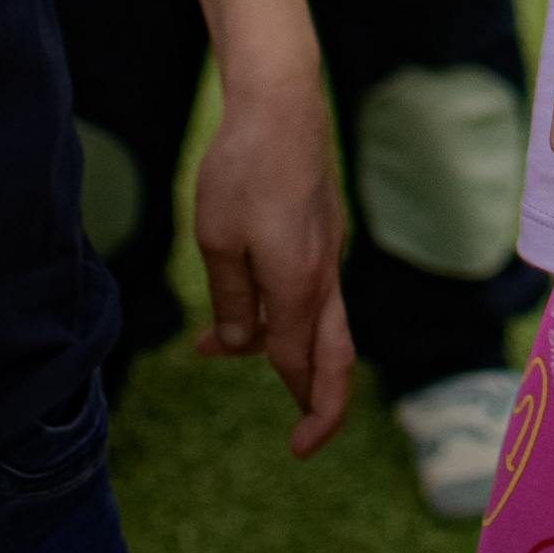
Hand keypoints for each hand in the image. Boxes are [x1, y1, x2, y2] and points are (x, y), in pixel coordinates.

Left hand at [191, 63, 354, 455]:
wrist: (281, 103)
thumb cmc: (243, 170)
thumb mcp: (217, 242)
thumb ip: (233, 303)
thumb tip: (242, 345)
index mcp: (299, 285)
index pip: (301, 363)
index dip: (302, 409)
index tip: (295, 449)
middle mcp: (323, 275)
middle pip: (335, 356)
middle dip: (324, 404)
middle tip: (304, 441)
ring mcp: (326, 252)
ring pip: (321, 322)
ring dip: (284, 350)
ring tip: (220, 348)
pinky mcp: (320, 232)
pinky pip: (308, 290)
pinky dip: (280, 310)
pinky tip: (238, 298)